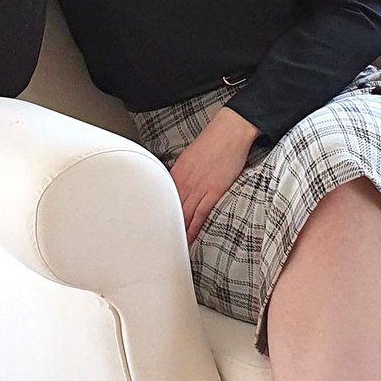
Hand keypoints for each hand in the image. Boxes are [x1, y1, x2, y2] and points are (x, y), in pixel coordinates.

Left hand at [169, 107, 260, 245]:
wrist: (229, 131)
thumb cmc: (212, 142)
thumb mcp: (189, 157)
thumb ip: (182, 174)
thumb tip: (178, 186)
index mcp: (176, 174)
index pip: (161, 200)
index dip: (157, 217)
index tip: (152, 229)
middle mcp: (183, 183)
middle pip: (170, 211)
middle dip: (164, 229)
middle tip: (157, 245)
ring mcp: (198, 188)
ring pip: (183, 216)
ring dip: (178, 233)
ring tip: (171, 249)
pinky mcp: (213, 192)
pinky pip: (200, 215)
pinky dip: (194, 229)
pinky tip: (189, 239)